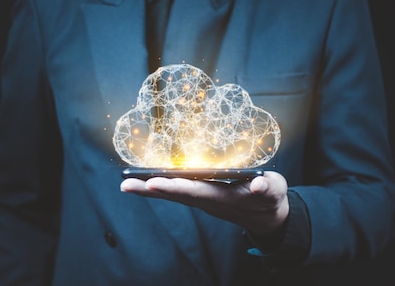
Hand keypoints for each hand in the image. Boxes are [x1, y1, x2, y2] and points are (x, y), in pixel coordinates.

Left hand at [120, 171, 288, 234]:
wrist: (268, 218)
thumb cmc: (271, 199)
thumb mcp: (275, 192)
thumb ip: (268, 189)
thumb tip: (260, 185)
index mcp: (226, 198)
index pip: (196, 191)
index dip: (175, 187)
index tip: (153, 183)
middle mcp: (209, 201)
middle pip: (177, 194)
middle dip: (151, 189)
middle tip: (127, 184)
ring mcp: (203, 201)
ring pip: (173, 195)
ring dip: (148, 190)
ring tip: (125, 184)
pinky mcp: (201, 197)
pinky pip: (176, 193)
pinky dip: (157, 189)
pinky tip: (140, 183)